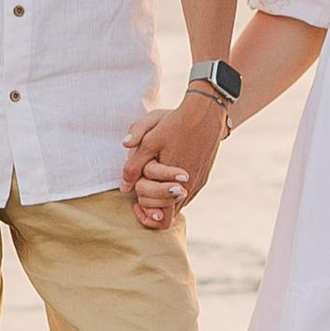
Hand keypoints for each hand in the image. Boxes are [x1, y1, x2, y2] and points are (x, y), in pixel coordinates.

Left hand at [121, 94, 224, 224]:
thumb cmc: (175, 124)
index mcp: (173, 183)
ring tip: (152, 178)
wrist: (205, 113)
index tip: (135, 198)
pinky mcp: (203, 177)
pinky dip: (173, 190)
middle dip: (151, 202)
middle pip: (167, 214)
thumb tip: (124, 187)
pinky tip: (165, 173)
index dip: (144, 211)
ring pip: (177, 205)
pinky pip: (186, 194)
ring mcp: (198, 184)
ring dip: (162, 196)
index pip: (159, 217)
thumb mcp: (149, 140)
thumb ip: (133, 165)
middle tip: (142, 184)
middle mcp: (188, 188)